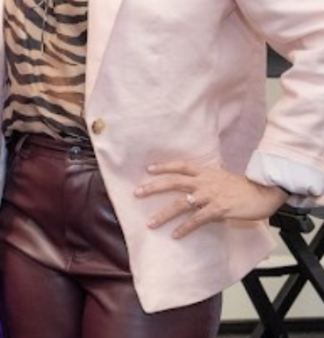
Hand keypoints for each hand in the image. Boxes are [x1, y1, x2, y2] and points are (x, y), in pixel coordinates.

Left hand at [134, 159, 287, 238]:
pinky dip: (185, 228)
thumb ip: (205, 182)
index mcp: (205, 172)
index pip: (180, 165)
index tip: (148, 169)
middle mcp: (205, 181)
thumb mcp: (221, 178)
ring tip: (151, 223)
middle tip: (137, 193)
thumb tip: (191, 192)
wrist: (264, 193)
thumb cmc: (243, 187)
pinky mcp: (218, 210)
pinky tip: (175, 235)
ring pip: (181, 203)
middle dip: (154, 187)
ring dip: (164, 214)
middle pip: (174, 181)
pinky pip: (197, 220)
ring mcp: (210, 195)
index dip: (164, 166)